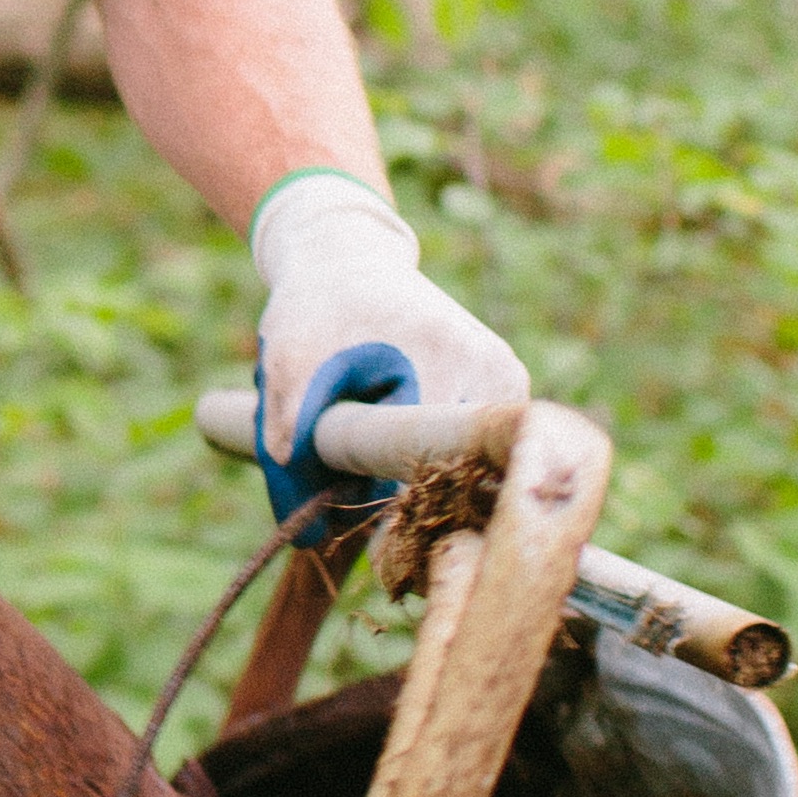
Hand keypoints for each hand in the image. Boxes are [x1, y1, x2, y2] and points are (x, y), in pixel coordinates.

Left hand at [245, 169, 527, 530]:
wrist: (349, 257)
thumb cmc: (315, 310)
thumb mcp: (286, 368)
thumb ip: (291, 452)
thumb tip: (314, 539)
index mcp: (447, 364)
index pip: (434, 473)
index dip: (396, 513)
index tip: (367, 536)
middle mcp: (497, 377)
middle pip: (457, 478)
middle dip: (403, 495)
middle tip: (353, 480)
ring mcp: (510, 384)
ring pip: (469, 471)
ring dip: (419, 476)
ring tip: (371, 444)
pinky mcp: (509, 388)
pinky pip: (475, 451)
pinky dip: (434, 457)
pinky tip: (399, 434)